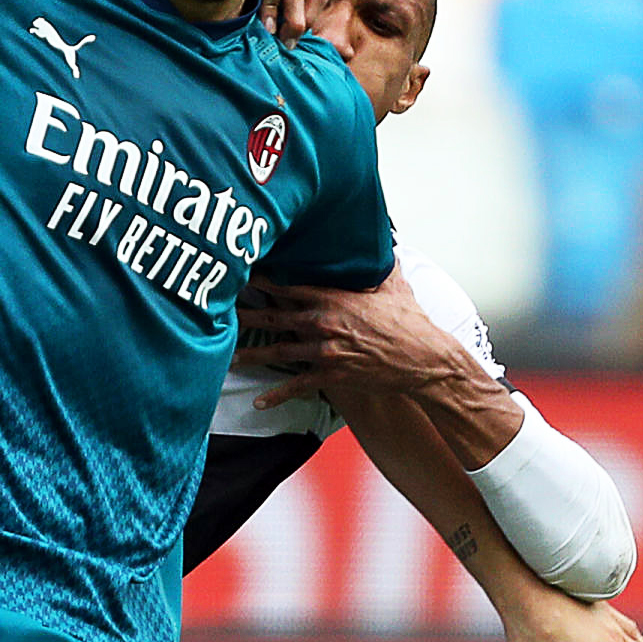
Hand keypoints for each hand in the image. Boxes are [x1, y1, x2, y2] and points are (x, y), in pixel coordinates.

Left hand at [240, 276, 472, 409]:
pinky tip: (259, 402)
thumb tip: (383, 238)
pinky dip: (277, 395)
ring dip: (251, 354)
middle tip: (218, 311)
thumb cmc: (411, 321)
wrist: (424, 359)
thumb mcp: (395, 284)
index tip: (240, 274)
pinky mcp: (332, 374)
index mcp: (334, 297)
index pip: (288, 285)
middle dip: (244, 313)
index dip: (261, 280)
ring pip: (278, 351)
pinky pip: (298, 385)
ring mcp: (326, 350)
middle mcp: (324, 322)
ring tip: (228, 356)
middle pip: (274, 315)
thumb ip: (380, 264)